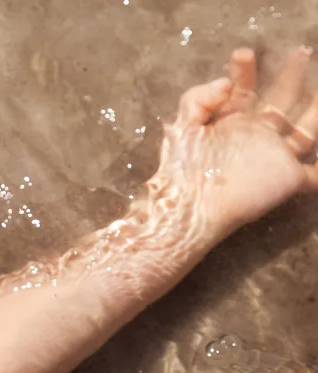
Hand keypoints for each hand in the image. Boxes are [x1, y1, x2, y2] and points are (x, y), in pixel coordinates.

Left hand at [153, 47, 317, 236]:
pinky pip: (314, 174)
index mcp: (230, 122)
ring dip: (317, 109)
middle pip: (280, 100)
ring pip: (305, 129)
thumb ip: (198, 99)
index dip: (244, 71)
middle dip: (290, 75)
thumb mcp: (181, 128)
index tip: (243, 53)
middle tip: (299, 51)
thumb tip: (227, 84)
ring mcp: (274, 156)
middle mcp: (256, 135)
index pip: (243, 90)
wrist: (189, 210)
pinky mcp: (288, 179)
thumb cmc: (180, 171)